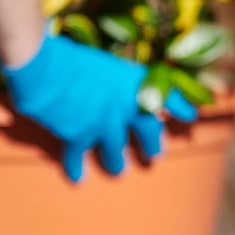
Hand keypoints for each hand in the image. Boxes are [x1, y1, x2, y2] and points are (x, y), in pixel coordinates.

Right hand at [2, 34, 195, 180]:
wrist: (44, 67)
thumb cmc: (69, 55)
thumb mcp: (102, 63)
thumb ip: (115, 80)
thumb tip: (115, 90)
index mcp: (132, 82)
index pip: (166, 93)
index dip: (179, 105)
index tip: (190, 117)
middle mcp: (124, 107)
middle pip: (147, 132)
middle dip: (151, 145)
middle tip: (155, 156)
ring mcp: (103, 125)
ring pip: (116, 152)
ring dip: (117, 164)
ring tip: (119, 171)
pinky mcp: (79, 136)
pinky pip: (79, 158)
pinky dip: (77, 169)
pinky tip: (79, 179)